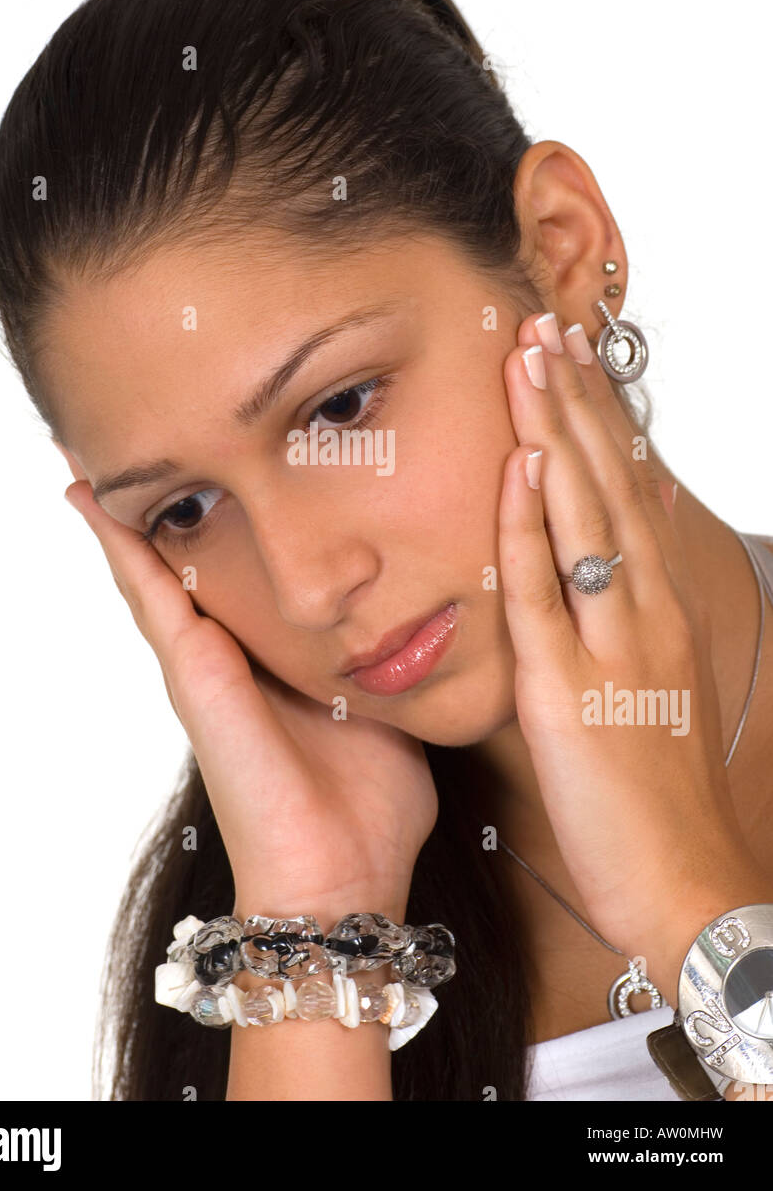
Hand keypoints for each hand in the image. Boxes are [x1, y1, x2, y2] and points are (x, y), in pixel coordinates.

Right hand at [63, 480, 436, 930]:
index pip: (238, 570)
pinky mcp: (192, 672)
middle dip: (160, 496)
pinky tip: (91, 493)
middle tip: (130, 428)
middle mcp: (225, 652)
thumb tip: (428, 624)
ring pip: (150, 564)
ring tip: (89, 440)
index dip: (220, 513)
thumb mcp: (388, 706)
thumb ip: (394, 662)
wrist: (343, 873)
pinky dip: (119, 542)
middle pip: (181, 557)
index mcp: (270, 657)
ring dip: (124, 505)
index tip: (212, 450)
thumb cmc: (371, 804)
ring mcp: (199, 661)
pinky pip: (148, 593)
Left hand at [497, 311, 770, 998]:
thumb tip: (579, 579)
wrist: (686, 880)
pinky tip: (520, 467)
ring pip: (583, 515)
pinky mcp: (569, 689)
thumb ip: (613, 628)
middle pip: (608, 483)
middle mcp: (645, 609)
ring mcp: (612, 643)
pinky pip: (545, 592)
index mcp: (657, 607)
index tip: (570, 360)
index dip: (597, 423)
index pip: (624, 492)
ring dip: (556, 432)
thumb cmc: (655, 793)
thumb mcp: (641, 690)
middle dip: (574, 401)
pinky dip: (532, 526)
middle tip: (543, 325)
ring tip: (530, 359)